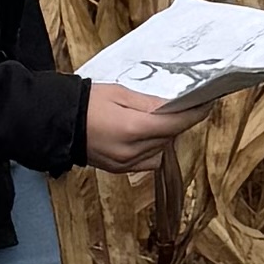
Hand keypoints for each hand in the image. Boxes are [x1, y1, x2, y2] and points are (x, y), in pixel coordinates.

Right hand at [84, 77, 199, 171]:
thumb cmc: (85, 103)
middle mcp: (131, 151)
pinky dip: (151, 149)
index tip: (206, 105)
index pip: (175, 124)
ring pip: (160, 151)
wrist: (57, 124)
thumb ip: (149, 103)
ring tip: (149, 120)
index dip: (194, 114)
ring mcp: (125, 163)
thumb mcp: (119, 93)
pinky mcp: (119, 170)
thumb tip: (173, 107)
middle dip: (175, 122)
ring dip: (162, 136)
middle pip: (169, 138)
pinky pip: (147, 161)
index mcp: (132, 129)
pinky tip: (140, 136)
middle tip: (174, 107)